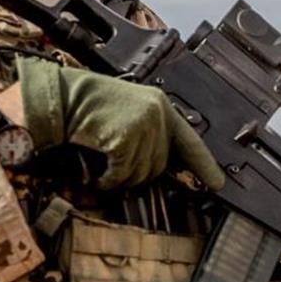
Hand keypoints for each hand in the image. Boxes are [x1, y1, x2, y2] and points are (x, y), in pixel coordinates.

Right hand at [13, 57, 224, 190]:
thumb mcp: (128, 113)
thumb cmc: (89, 107)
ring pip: (141, 174)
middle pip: (160, 165)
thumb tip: (161, 168)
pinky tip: (97, 176)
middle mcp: (157, 114)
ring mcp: (143, 126)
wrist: (63, 98)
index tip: (217, 183)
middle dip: (137, 173)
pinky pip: (122, 175)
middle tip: (116, 168)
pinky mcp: (125, 139)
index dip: (204, 165)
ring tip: (104, 168)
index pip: (190, 140)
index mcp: (160, 106)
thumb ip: (149, 134)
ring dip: (120, 178)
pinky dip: (107, 181)